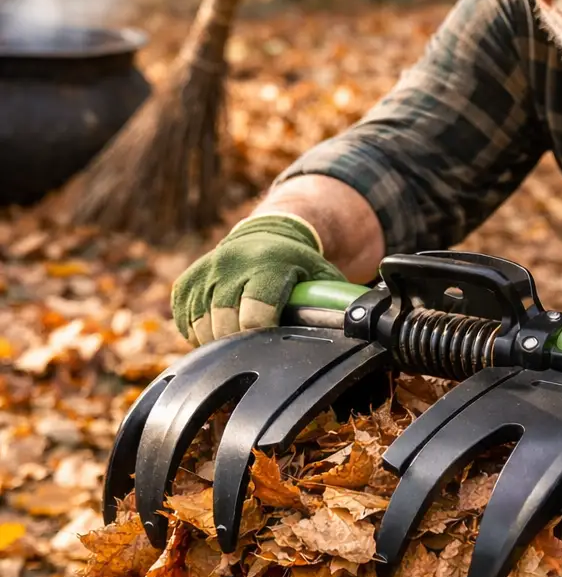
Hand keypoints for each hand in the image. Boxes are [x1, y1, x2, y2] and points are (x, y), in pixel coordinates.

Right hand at [171, 214, 345, 344]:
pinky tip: (220, 326)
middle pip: (224, 322)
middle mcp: (231, 265)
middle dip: (239, 341)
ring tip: (238, 335)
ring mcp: (205, 273)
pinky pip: (185, 320)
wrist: (269, 232)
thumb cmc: (301, 264)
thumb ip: (337, 301)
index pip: (255, 310)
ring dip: (218, 339)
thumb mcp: (323, 276)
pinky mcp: (187, 282)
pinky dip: (199, 331)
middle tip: (254, 344)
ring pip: (201, 325)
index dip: (260, 333)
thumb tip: (360, 328)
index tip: (268, 340)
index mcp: (267, 265)